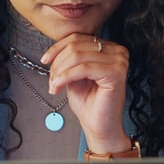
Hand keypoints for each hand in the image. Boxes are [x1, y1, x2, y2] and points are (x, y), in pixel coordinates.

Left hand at [40, 34, 133, 153]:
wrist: (99, 126)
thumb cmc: (89, 103)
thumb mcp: (74, 74)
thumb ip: (69, 58)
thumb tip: (53, 50)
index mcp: (108, 48)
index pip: (78, 37)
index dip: (57, 48)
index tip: (44, 60)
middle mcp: (117, 51)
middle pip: (76, 45)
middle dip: (57, 62)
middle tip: (51, 80)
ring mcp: (119, 60)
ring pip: (78, 55)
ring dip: (60, 70)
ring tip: (54, 85)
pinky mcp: (116, 72)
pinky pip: (83, 68)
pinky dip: (66, 76)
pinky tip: (58, 86)